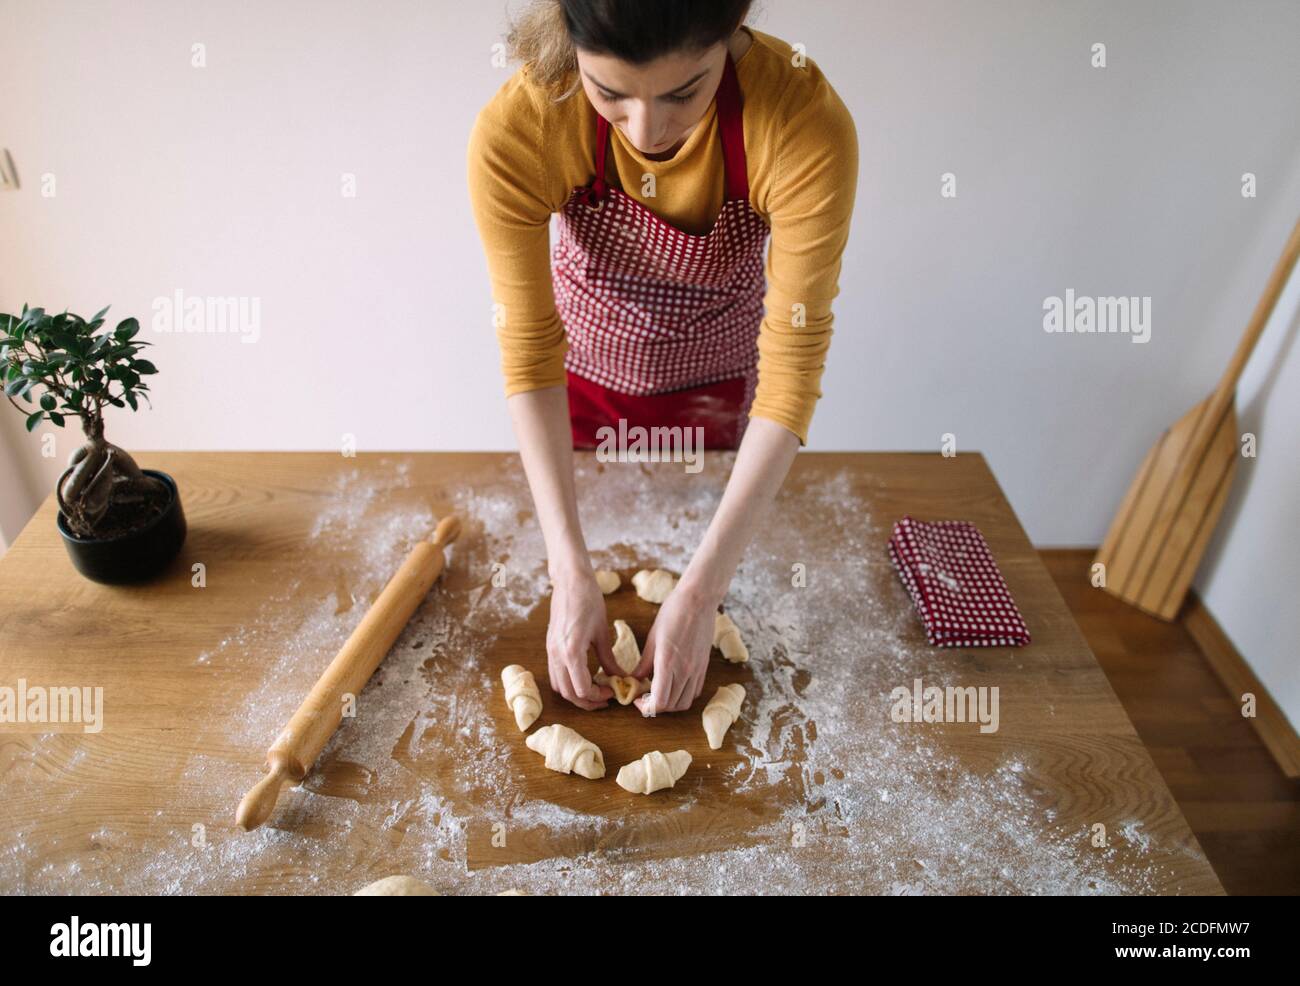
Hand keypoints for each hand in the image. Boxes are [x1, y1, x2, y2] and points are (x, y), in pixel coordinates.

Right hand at [545, 567, 614, 710]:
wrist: (570, 581)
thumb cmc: (589, 601)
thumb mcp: (603, 633)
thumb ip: (609, 659)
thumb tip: (620, 678)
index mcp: (571, 651)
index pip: (581, 689)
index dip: (597, 696)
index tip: (612, 693)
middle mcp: (557, 654)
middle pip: (568, 693)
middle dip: (587, 701)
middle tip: (605, 698)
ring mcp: (551, 651)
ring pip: (559, 686)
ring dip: (575, 693)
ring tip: (595, 690)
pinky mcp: (550, 647)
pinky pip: (555, 674)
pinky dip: (568, 682)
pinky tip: (584, 676)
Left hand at [634, 582, 718, 715]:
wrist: (698, 600)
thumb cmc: (673, 613)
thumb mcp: (652, 638)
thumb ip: (644, 664)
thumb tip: (634, 680)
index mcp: (668, 664)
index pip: (659, 702)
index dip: (646, 707)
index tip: (637, 699)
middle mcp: (685, 671)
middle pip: (671, 706)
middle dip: (655, 707)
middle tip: (644, 697)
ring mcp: (697, 670)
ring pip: (685, 702)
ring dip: (670, 704)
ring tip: (659, 692)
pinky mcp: (704, 666)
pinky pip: (694, 691)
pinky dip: (683, 695)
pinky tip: (673, 684)